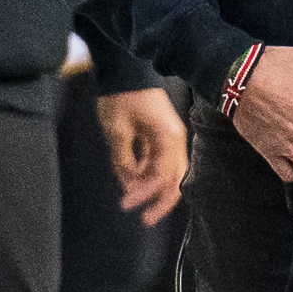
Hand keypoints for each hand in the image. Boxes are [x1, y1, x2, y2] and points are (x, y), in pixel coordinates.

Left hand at [97, 86, 188, 224]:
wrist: (126, 70)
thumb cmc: (122, 97)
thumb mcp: (117, 130)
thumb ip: (123, 159)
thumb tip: (128, 182)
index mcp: (168, 139)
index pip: (161, 176)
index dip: (143, 193)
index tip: (125, 205)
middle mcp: (175, 141)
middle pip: (175, 179)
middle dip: (161, 202)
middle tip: (145, 220)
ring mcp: (170, 138)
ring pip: (168, 172)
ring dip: (151, 187)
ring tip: (131, 199)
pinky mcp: (161, 136)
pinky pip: (159, 162)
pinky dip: (147, 174)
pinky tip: (131, 180)